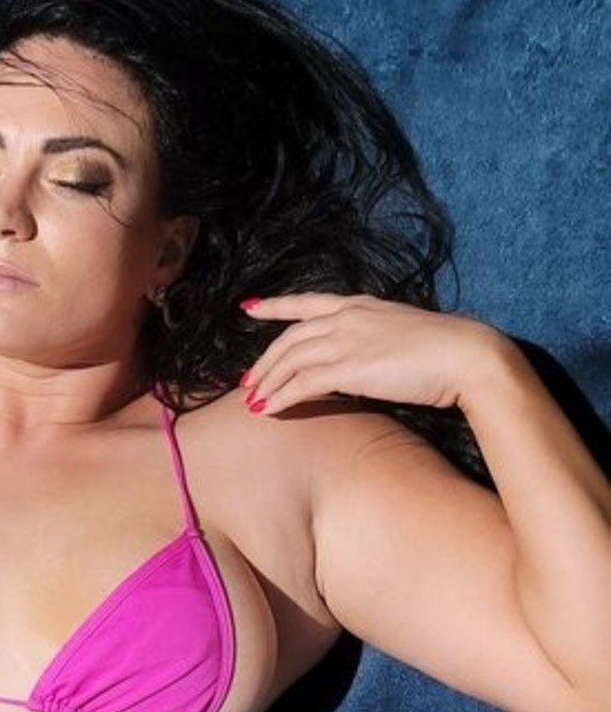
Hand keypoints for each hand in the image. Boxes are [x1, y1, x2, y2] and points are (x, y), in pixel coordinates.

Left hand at [239, 292, 507, 415]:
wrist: (465, 355)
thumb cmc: (444, 350)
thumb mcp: (402, 336)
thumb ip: (376, 341)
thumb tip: (365, 360)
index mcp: (361, 304)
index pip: (307, 302)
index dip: (275, 306)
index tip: (250, 309)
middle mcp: (348, 317)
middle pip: (290, 337)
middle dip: (264, 360)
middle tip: (247, 380)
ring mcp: (347, 340)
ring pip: (290, 360)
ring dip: (267, 382)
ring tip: (252, 401)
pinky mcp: (350, 368)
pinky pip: (302, 383)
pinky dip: (280, 397)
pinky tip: (268, 410)